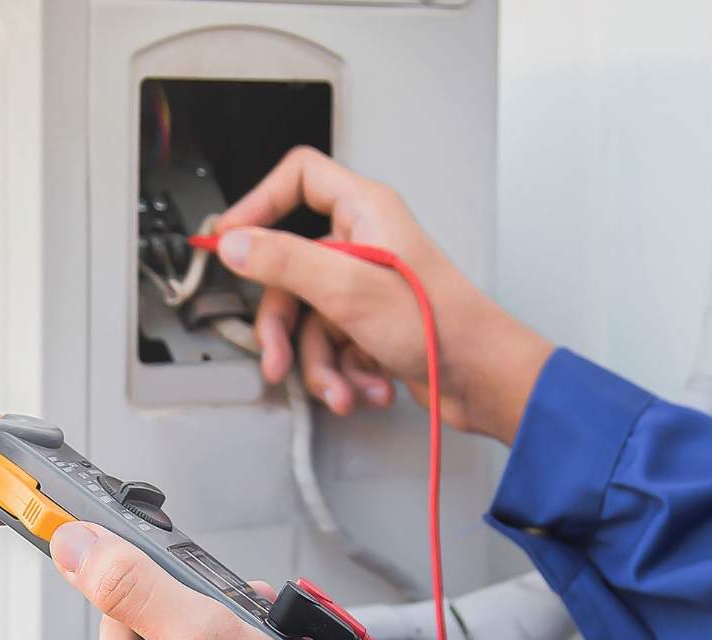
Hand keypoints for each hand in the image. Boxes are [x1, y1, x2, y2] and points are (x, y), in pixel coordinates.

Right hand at [213, 147, 552, 443]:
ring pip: (307, 319)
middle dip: (284, 327)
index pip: (299, 178)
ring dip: (319, 364)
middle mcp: (362, 243)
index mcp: (363, 212)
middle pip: (288, 270)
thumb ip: (284, 261)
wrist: (482, 379)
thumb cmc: (440, 325)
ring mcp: (364, 286)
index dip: (258, 203)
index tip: (230, 239)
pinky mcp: (369, 324)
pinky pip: (330, 345)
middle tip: (277, 356)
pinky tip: (364, 388)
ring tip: (340, 388)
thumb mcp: (347, 289)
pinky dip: (342, 373)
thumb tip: (235, 243)